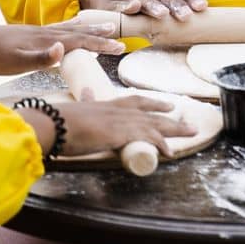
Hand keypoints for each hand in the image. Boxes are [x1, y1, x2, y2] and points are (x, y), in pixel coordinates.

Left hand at [0, 19, 125, 74]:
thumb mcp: (15, 62)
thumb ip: (39, 57)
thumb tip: (63, 49)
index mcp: (45, 41)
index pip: (79, 42)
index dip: (100, 46)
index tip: (120, 47)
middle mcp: (45, 33)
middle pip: (79, 33)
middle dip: (101, 36)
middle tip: (120, 37)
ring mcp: (38, 32)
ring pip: (71, 29)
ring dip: (89, 29)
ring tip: (105, 26)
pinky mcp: (31, 34)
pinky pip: (60, 29)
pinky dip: (72, 27)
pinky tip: (72, 28)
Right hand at [58, 95, 198, 156]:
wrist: (52, 124)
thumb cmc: (57, 119)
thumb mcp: (75, 109)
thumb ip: (83, 102)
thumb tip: (84, 91)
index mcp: (106, 104)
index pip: (135, 100)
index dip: (152, 102)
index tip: (168, 104)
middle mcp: (117, 110)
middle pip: (151, 111)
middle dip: (170, 116)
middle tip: (188, 120)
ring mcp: (121, 121)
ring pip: (155, 124)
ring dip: (174, 129)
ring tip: (191, 132)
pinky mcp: (121, 134)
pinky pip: (148, 138)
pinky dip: (161, 144)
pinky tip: (170, 152)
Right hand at [79, 0, 206, 19]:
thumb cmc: (141, 0)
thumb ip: (175, 3)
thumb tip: (203, 15)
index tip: (201, 8)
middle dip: (173, 2)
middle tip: (185, 15)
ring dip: (151, 4)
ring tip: (162, 14)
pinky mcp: (107, 0)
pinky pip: (116, 4)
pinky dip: (124, 6)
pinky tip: (132, 9)